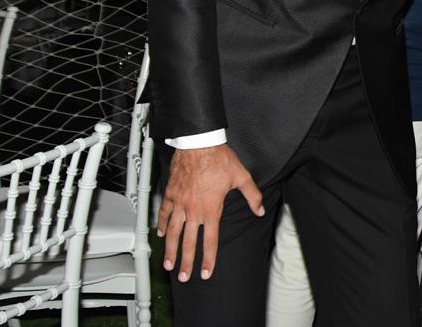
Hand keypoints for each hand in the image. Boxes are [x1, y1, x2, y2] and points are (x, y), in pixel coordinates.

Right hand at [158, 145, 264, 281]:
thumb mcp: (241, 177)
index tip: (205, 272)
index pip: (210, 241)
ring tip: (168, 264)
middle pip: (189, 242)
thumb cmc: (220, 159)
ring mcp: (180, 203)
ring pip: (173, 232)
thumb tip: (260, 211)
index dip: (208, 259)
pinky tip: (161, 235)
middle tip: (183, 276)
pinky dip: (162, 226)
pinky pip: (165, 214)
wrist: (199, 144)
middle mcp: (194, 210)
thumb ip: (252, 196)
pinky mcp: (171, 194)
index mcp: (211, 209)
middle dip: (186, 262)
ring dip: (170, 250)